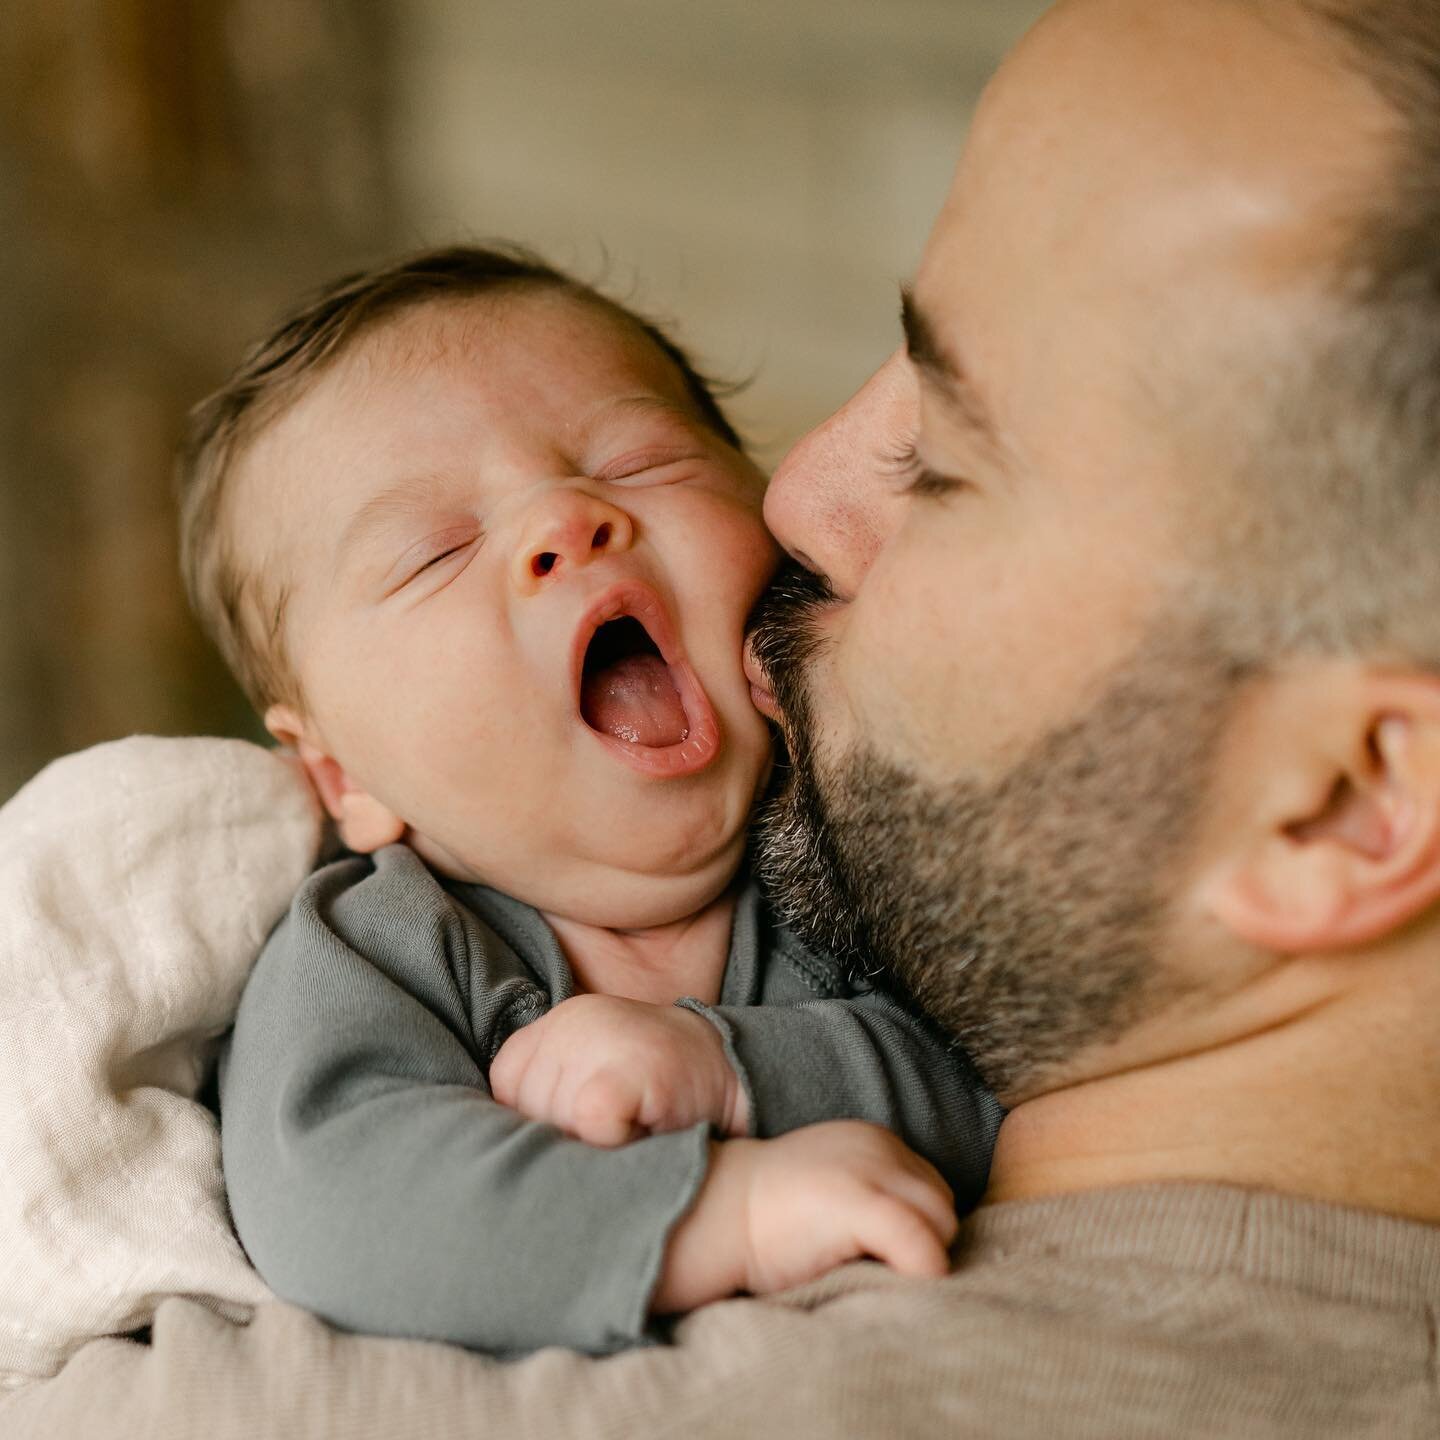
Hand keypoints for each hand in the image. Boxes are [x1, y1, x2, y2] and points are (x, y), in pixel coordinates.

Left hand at [489, 994, 748, 1145]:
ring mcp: (598, 1041)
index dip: (536, 1122)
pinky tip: (641, 1133)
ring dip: (588, 1148)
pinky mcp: (622, 1072)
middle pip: (524, 1112)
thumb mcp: (592, 1071)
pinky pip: (589, 1126)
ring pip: (553, 1126)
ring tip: (628, 1131)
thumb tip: (488, 1153)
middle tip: (612, 1133)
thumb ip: (544, 1093)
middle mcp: (570, 1022)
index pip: (504, 1091)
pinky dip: (612, 1145)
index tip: (581, 1123)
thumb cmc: (657, 1089)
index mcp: (555, 1022)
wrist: (733, 1071)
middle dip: (560, 1141)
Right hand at [652, 1121, 957, 1313]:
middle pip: (941, 1206)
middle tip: (887, 1273)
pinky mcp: (862, 1201)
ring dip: (922, 1259)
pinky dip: (923, 1271)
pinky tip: (898, 1288)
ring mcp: (871, 1171)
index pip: (930, 1190)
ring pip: (941, 1226)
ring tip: (883, 1279)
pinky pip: (922, 1245)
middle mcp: (879, 1146)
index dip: (917, 1229)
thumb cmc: (767, 1219)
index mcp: (872, 1140)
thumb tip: (921, 1251)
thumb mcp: (829, 1190)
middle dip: (924, 1243)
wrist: (717, 1213)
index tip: (888, 1258)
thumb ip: (872, 1199)